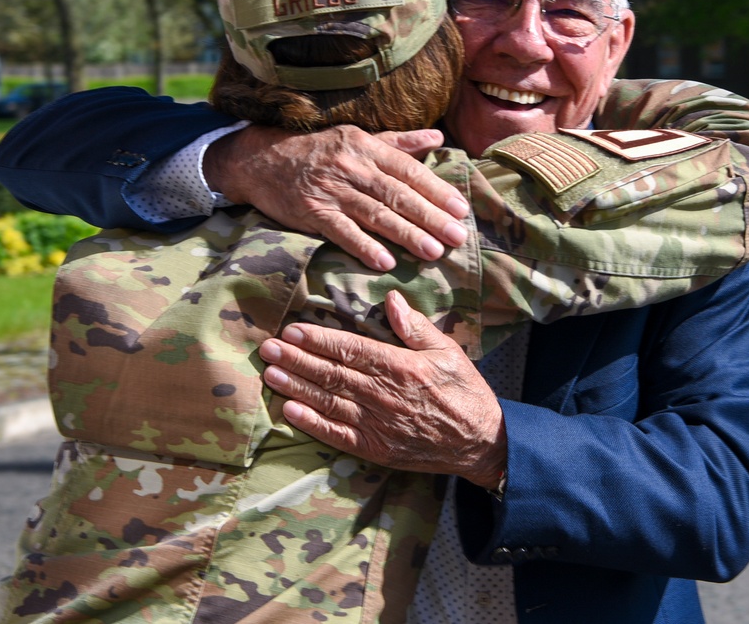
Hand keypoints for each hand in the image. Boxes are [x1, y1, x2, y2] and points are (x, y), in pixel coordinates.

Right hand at [203, 125, 468, 270]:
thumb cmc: (317, 149)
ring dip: (405, 234)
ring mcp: (331, 190)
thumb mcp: (357, 138)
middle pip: (398, 194)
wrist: (260, 159)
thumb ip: (399, 142)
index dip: (436, 190)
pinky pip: (341, 231)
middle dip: (430, 217)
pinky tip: (384, 262)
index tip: (460, 210)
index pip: (409, 170)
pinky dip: (363, 246)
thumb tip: (437, 137)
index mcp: (367, 147)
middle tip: (457, 237)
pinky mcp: (311, 212)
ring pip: (375, 214)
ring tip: (432, 252)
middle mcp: (352, 166)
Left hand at [259, 291, 506, 489]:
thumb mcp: (447, 350)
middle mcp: (384, 395)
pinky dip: (311, 423)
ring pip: (328, 402)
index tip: (293, 331)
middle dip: (296, 360)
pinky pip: (336, 435)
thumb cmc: (464, 391)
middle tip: (267, 348)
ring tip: (270, 374)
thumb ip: (415, 326)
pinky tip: (290, 410)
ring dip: (296, 387)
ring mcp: (377, 424)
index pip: (350, 350)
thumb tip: (390, 299)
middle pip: (331, 374)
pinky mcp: (375, 449)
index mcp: (400, 367)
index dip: (318, 340)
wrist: (480, 442)